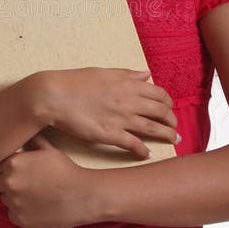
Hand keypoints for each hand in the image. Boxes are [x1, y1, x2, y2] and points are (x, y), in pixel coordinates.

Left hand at [0, 133, 96, 227]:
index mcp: (13, 163)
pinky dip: (20, 212)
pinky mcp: (20, 220)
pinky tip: (35, 206)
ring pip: (5, 199)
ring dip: (14, 197)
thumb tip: (24, 129)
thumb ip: (32, 141)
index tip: (18, 172)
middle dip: (8, 183)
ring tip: (33, 195)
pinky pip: (13, 215)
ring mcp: (13, 203)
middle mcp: (9, 183)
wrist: (82, 196)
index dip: (6, 169)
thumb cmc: (66, 170)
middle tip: (26, 183)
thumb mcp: (49, 150)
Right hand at [33, 68, 177, 159]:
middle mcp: (128, 101)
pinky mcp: (110, 135)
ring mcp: (121, 119)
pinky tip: (148, 154)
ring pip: (152, 128)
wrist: (54, 96)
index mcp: (127, 84)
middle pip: (160, 111)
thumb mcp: (104, 72)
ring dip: (166, 135)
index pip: (158, 93)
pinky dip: (143, 151)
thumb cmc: (74, 82)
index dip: (167, 101)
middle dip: (171, 119)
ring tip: (174, 140)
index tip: (168, 107)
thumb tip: (146, 74)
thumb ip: (127, 74)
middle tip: (174, 126)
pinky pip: (133, 145)